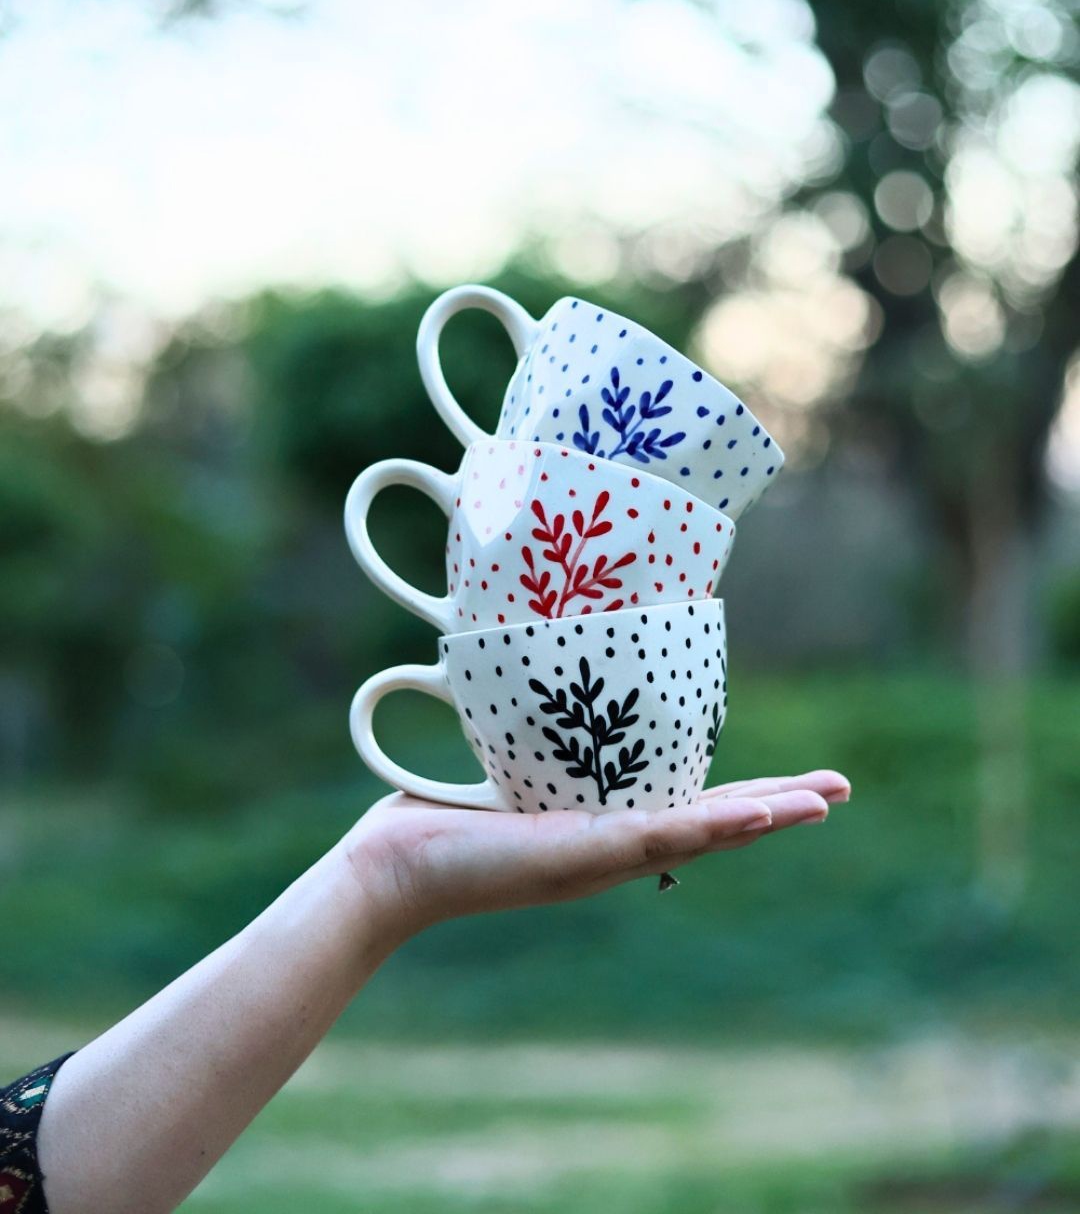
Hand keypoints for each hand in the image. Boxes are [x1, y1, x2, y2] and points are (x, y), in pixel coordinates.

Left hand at [341, 769, 849, 942]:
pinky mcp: (581, 856)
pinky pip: (659, 838)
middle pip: (716, 827)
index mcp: (604, 829)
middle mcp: (614, 850)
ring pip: (703, 834)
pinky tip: (758, 814)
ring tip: (822, 801)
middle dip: (781, 807)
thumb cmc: (437, 819)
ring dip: (766, 815)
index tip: (800, 783)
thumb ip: (531, 738)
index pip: (691, 808)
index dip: (748, 794)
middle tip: (841, 791)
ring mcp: (603, 857)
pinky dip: (714, 826)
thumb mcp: (505, 770)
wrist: (393, 865)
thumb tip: (536, 673)